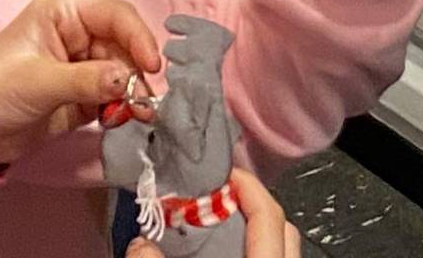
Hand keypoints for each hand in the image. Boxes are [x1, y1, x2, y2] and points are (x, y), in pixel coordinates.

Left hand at [0, 0, 163, 168]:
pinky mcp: (86, 95)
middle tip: (148, 102)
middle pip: (126, 46)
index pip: (116, 15)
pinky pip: (116, 97)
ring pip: (126, 73)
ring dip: (135, 94)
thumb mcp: (38, 82)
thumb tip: (129, 80)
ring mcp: (84, 65)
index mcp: (65, 12)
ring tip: (139, 115)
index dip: (139, 37)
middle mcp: (79, 33)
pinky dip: (125, 108)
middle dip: (139, 72)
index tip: (153, 66)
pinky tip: (125, 120)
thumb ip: (86, 80)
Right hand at [127, 168, 300, 257]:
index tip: (222, 174)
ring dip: (252, 231)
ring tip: (216, 226)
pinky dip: (251, 251)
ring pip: (280, 248)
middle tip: (217, 199)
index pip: (269, 216)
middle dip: (253, 205)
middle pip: (282, 226)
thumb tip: (139, 243)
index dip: (248, 187)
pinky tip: (220, 255)